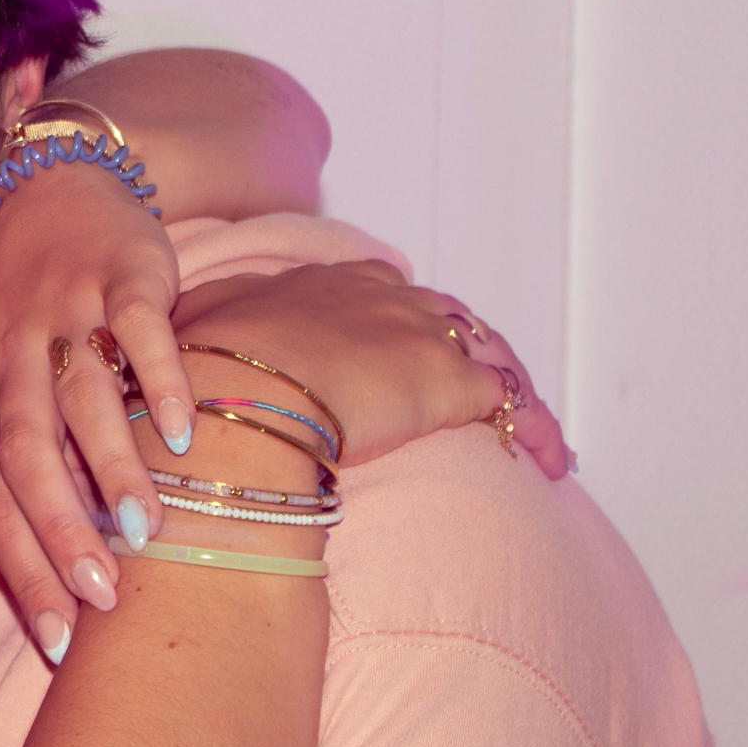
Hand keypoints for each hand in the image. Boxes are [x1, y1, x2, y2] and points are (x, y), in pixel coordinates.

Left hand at [0, 165, 189, 665]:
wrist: (42, 186)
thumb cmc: (29, 314)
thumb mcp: (7, 384)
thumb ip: (32, 464)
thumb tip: (65, 571)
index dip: (22, 568)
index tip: (60, 637)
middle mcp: (13, 359)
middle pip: (27, 456)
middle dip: (62, 532)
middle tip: (106, 593)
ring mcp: (66, 313)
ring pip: (81, 401)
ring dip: (113, 467)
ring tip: (150, 529)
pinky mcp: (121, 274)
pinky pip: (139, 332)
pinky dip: (159, 382)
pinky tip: (184, 432)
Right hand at [171, 262, 569, 474]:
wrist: (233, 395)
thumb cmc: (204, 371)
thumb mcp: (198, 331)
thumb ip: (211, 328)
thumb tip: (195, 340)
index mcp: (324, 283)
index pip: (381, 293)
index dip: (399, 324)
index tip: (402, 352)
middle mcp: (380, 298)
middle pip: (445, 316)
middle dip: (466, 352)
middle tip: (483, 390)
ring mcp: (417, 336)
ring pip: (489, 354)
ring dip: (514, 392)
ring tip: (539, 436)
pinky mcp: (447, 384)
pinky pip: (514, 405)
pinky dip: (540, 432)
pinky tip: (553, 463)